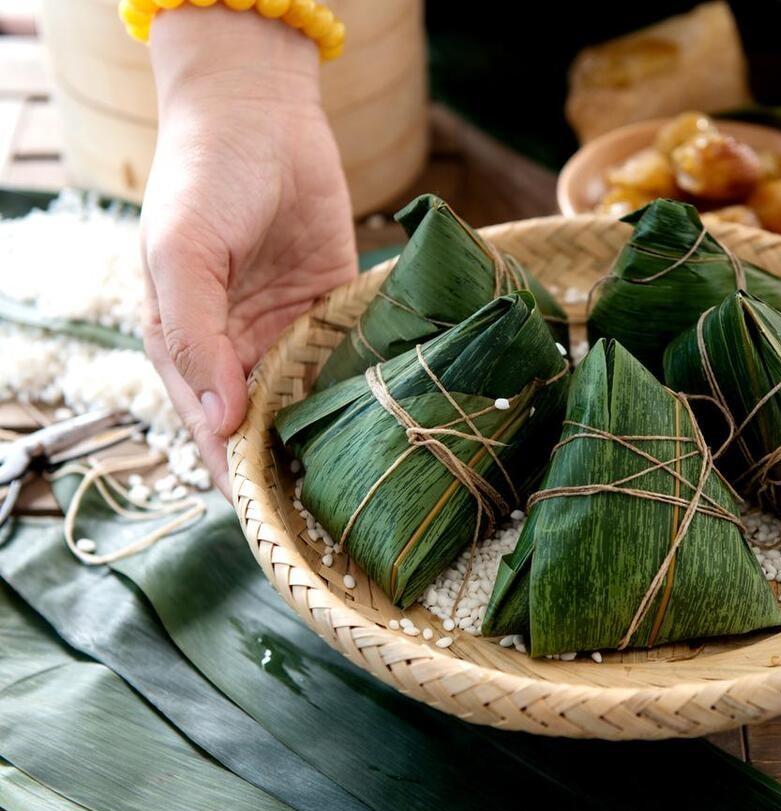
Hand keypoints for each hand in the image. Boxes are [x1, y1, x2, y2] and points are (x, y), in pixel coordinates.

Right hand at [140, 6, 356, 496]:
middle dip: (300, 472)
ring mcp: (290, 332)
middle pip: (270, 430)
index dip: (243, 481)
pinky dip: (369, 389)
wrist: (261, 114)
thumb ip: (195, 335)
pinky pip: (351, 360)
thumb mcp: (181, 253)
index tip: (281, 529)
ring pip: (314, 403)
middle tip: (348, 521)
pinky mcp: (336, 308)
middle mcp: (241, 351)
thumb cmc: (205, 178)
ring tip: (383, 486)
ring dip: (339, 438)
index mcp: (191, 349)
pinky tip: (401, 423)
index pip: (215, 435)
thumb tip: (222, 419)